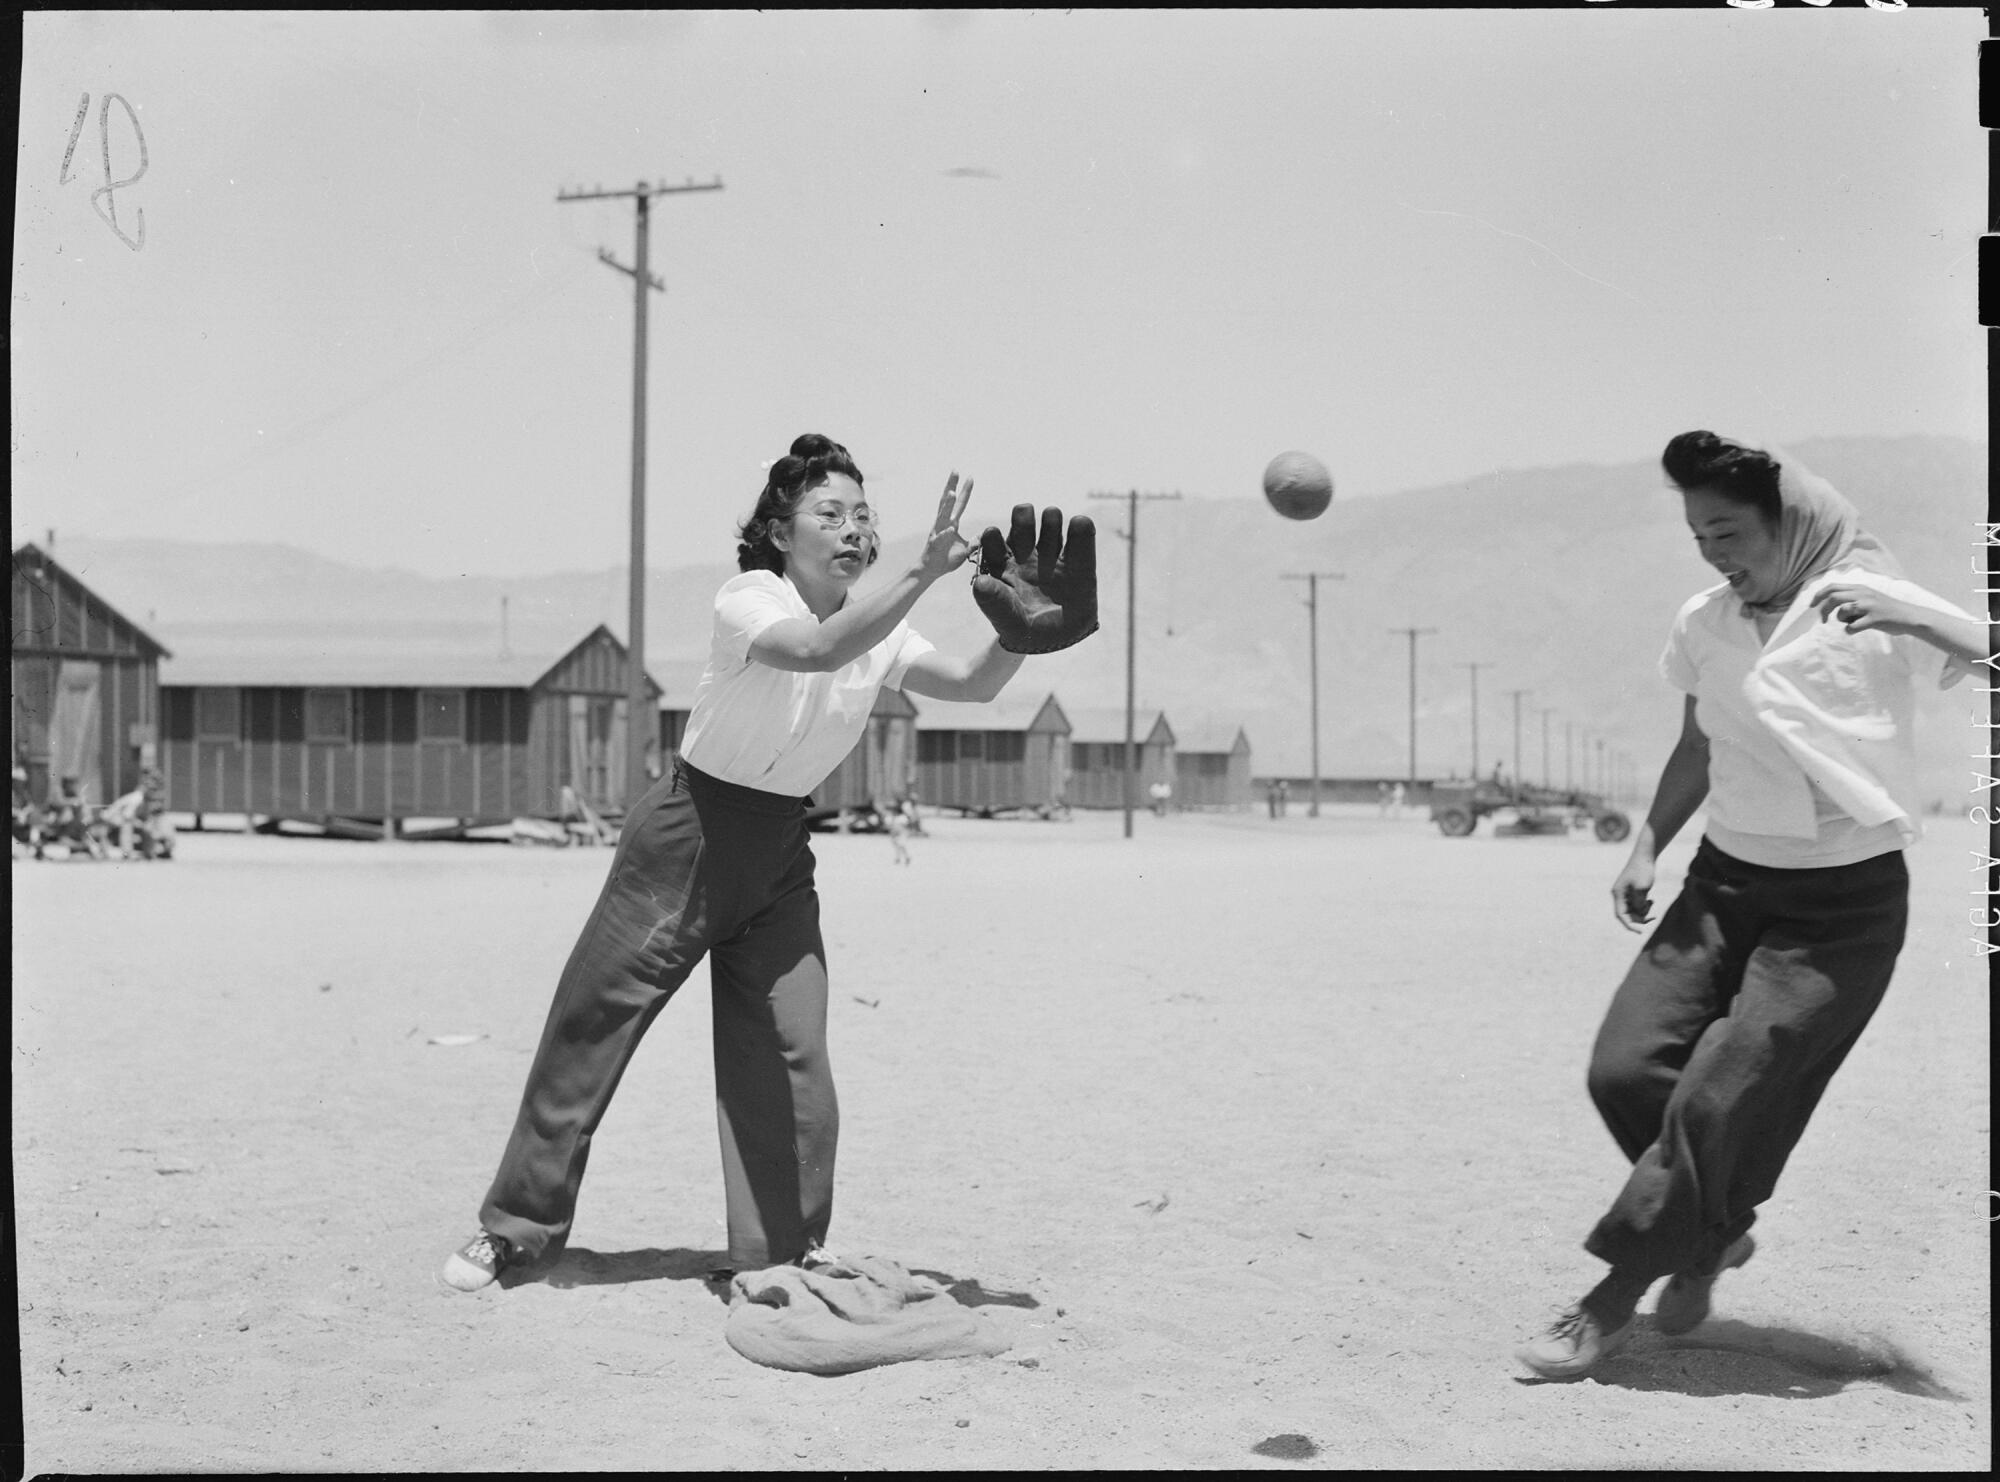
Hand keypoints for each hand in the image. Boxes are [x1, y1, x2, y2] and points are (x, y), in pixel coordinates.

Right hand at [917, 473, 974, 580]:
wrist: (931, 570)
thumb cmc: (946, 558)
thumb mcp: (966, 549)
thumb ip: (974, 541)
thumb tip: (983, 535)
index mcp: (952, 523)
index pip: (960, 504)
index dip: (965, 491)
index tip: (970, 477)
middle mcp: (944, 524)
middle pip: (948, 501)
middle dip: (951, 486)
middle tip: (955, 470)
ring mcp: (938, 532)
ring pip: (943, 516)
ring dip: (947, 505)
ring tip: (951, 493)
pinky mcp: (935, 545)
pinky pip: (941, 538)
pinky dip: (946, 533)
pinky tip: (951, 528)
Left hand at [972, 504, 1100, 654]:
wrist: (1055, 642)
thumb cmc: (1022, 629)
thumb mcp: (1006, 619)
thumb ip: (993, 601)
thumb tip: (978, 583)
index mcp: (1003, 565)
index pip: (994, 543)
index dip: (992, 537)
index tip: (991, 533)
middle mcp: (1027, 555)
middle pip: (1023, 525)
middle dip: (1023, 518)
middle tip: (1024, 515)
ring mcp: (1053, 556)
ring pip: (1051, 525)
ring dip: (1051, 518)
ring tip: (1051, 518)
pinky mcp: (1079, 561)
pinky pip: (1082, 538)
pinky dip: (1082, 529)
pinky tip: (1080, 524)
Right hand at [1611, 854, 1655, 932]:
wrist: (1646, 856)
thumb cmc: (1643, 870)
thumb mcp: (1642, 888)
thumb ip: (1639, 903)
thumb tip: (1638, 912)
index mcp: (1618, 894)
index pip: (1621, 915)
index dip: (1630, 926)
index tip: (1641, 932)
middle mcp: (1619, 895)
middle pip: (1627, 914)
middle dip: (1640, 918)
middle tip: (1653, 916)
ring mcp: (1625, 893)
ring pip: (1633, 910)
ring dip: (1643, 911)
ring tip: (1652, 902)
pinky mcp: (1632, 891)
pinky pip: (1637, 904)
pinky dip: (1644, 905)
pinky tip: (1651, 899)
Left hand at [1811, 582, 1924, 638]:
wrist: (1909, 616)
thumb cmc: (1886, 610)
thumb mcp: (1869, 597)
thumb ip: (1852, 597)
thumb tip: (1829, 604)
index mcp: (1860, 588)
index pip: (1832, 587)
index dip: (1818, 595)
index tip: (1811, 606)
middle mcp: (1863, 594)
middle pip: (1833, 597)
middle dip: (1823, 609)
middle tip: (1823, 620)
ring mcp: (1869, 606)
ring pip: (1842, 611)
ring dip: (1841, 619)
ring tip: (1852, 622)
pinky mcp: (1874, 619)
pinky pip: (1852, 627)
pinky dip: (1850, 630)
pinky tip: (1858, 629)